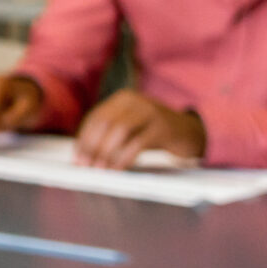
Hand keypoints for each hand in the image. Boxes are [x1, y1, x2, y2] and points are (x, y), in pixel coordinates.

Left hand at [72, 90, 205, 169]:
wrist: (189, 132)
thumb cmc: (152, 133)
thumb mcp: (130, 128)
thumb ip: (109, 135)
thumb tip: (83, 156)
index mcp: (122, 98)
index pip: (96, 117)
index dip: (84, 139)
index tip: (77, 158)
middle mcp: (135, 100)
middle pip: (106, 122)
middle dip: (92, 146)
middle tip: (86, 166)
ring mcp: (151, 112)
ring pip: (120, 130)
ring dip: (107, 152)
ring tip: (100, 169)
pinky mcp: (163, 127)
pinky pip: (138, 142)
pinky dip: (124, 157)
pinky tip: (118, 169)